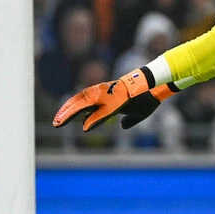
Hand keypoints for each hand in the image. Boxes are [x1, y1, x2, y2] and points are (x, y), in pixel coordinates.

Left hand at [53, 69, 172, 131]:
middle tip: (55, 123)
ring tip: (60, 123)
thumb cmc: (149, 98)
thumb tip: (122, 126)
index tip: (61, 119)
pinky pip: (103, 112)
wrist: (159, 86)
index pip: (85, 104)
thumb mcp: (137, 113)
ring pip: (86, 104)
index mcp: (108, 98)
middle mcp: (106, 95)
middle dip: (67, 112)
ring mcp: (111, 97)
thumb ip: (129, 120)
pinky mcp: (119, 102)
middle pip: (81, 103)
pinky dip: (94, 119)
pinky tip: (85, 127)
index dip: (72, 111)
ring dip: (72, 114)